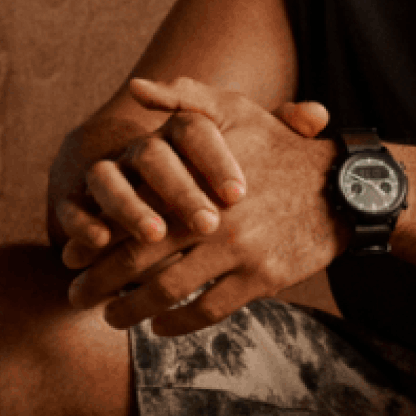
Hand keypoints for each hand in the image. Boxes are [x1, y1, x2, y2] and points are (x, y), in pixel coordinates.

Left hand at [64, 85, 341, 332]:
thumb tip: (137, 89)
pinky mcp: (262, 279)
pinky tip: (161, 326)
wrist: (344, 189)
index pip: (132, 216)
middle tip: (77, 299)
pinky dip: (178, 324)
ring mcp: (239, 253)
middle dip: (101, 285)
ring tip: (115, 319)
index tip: (71, 258)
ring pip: (171, 292)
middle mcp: (214, 219)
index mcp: (198, 180)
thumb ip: (185, 99)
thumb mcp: (237, 111)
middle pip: (141, 260)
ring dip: (135, 311)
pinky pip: (208, 310)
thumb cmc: (282, 148)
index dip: (95, 241)